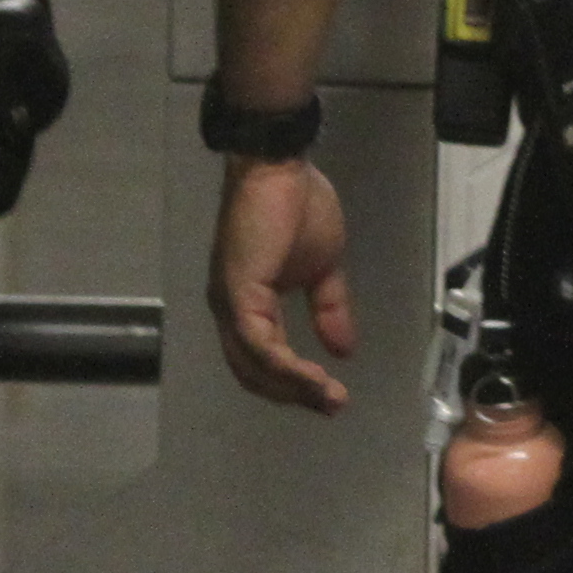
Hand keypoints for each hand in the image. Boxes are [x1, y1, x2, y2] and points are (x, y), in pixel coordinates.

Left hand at [207, 156, 355, 411]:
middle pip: (253, 373)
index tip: (330, 397)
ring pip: (254, 366)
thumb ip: (328, 308)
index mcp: (248, 304)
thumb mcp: (324, 267)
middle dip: (294, 395)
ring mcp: (229, 303)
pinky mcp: (236, 293)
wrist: (279, 166)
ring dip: (294, 388)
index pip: (263, 360)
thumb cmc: (297, 205)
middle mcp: (230, 310)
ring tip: (329, 398)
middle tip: (332, 406)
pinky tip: (314, 378)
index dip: (294, 383)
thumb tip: (343, 349)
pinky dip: (286, 368)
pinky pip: (258, 344)